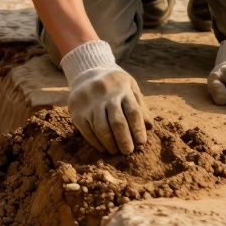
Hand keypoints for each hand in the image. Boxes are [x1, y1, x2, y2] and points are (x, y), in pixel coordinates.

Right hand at [61, 40, 149, 154]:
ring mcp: (89, 102)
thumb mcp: (130, 87)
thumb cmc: (115, 85)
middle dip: (125, 140)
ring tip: (116, 151)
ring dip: (110, 143)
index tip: (142, 143)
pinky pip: (87, 131)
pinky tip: (103, 148)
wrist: (86, 73)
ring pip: (101, 128)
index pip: (133, 111)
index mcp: (122, 87)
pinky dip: (96, 142)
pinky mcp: (76, 111)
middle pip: (117, 122)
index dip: (138, 129)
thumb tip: (149, 127)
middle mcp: (105, 94)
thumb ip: (140, 105)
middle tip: (129, 152)